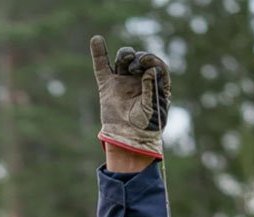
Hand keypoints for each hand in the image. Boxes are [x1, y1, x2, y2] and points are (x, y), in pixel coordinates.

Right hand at [89, 35, 169, 159]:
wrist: (127, 139)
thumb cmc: (145, 127)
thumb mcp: (153, 108)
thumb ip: (153, 89)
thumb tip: (151, 70)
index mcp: (155, 84)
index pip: (156, 65)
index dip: (152, 60)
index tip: (148, 62)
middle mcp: (139, 80)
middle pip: (139, 59)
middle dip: (139, 58)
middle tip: (137, 66)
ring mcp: (123, 81)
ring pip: (123, 60)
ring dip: (125, 55)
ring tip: (127, 59)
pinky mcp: (108, 85)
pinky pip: (102, 66)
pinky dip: (99, 53)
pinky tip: (96, 40)